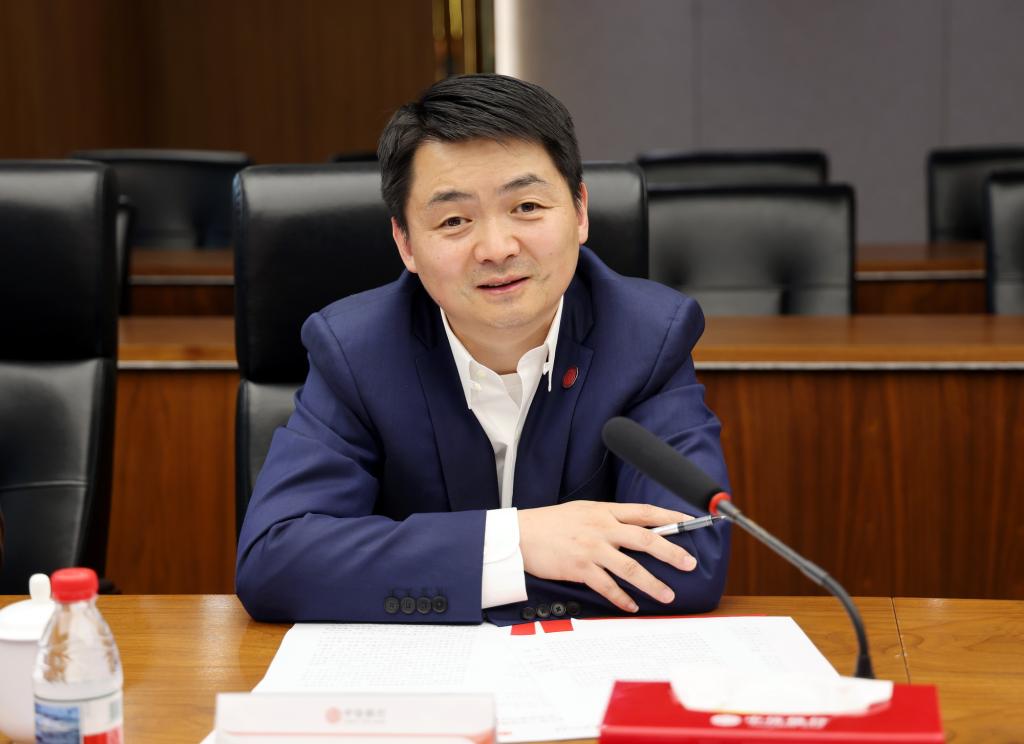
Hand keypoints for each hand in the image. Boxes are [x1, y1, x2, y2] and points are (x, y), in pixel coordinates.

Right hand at [517, 501, 697, 612]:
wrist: (519, 535)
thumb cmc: (550, 524)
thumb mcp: (582, 512)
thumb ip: (608, 519)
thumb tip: (634, 530)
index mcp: (604, 511)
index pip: (644, 512)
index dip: (669, 517)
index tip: (689, 522)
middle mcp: (601, 528)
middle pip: (645, 539)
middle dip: (671, 552)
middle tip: (689, 563)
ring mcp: (591, 548)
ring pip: (630, 567)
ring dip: (652, 583)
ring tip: (668, 594)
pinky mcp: (579, 568)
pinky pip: (607, 586)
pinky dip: (621, 597)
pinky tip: (632, 605)